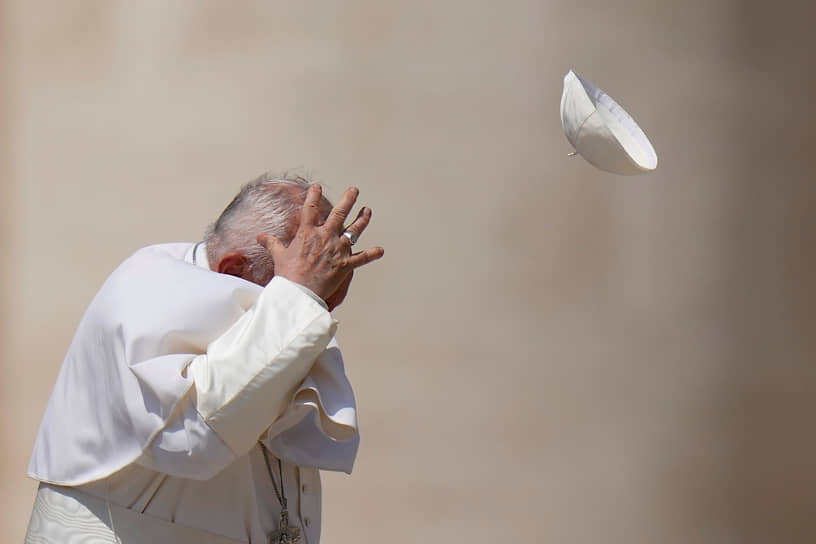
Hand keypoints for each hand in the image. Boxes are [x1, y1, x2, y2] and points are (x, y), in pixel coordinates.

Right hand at [257, 185, 383, 303]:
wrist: (299, 293)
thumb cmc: (288, 275)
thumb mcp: (278, 256)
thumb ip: (271, 243)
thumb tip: (259, 236)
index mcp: (307, 233)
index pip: (310, 208)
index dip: (313, 195)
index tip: (317, 186)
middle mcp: (325, 237)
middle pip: (339, 213)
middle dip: (348, 200)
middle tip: (354, 190)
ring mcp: (337, 250)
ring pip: (354, 230)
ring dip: (362, 219)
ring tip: (367, 211)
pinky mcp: (346, 264)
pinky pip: (362, 258)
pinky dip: (372, 254)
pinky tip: (380, 250)